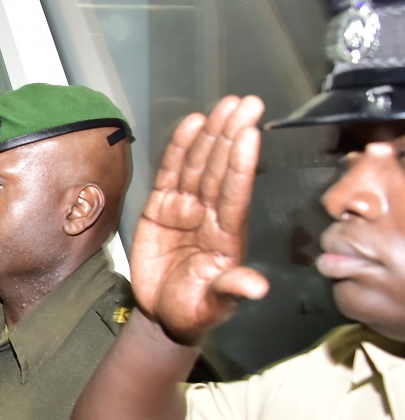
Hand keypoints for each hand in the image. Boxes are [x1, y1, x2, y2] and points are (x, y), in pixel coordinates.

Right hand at [132, 95, 270, 343]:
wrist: (164, 315)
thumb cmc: (194, 311)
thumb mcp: (214, 307)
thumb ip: (231, 291)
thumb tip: (257, 287)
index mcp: (227, 237)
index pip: (235, 194)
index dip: (241, 164)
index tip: (250, 134)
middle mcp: (210, 217)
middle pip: (221, 169)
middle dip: (232, 135)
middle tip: (246, 103)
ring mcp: (187, 210)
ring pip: (200, 165)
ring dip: (212, 134)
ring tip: (225, 106)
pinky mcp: (161, 208)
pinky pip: (172, 173)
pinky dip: (181, 148)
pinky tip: (192, 124)